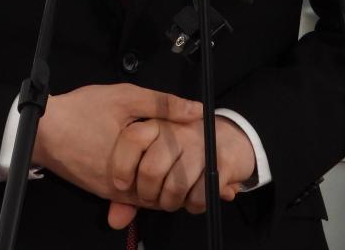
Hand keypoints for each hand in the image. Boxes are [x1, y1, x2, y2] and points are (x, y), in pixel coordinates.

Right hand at [33, 84, 202, 200]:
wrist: (42, 128)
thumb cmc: (81, 111)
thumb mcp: (126, 98)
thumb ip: (163, 104)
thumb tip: (197, 110)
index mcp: (132, 164)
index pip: (173, 177)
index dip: (189, 165)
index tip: (198, 150)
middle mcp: (121, 186)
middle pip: (162, 192)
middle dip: (176, 176)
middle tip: (188, 156)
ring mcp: (109, 192)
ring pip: (146, 196)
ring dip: (159, 181)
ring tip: (169, 160)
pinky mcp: (100, 191)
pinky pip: (129, 195)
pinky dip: (141, 183)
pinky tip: (144, 164)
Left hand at [105, 115, 256, 228]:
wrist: (229, 142)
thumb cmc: (181, 156)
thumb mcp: (153, 163)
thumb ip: (131, 188)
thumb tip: (115, 220)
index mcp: (157, 124)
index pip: (133, 137)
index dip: (123, 166)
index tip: (123, 185)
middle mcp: (178, 131)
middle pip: (151, 169)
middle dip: (147, 194)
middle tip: (151, 197)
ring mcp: (201, 145)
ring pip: (175, 185)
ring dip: (170, 202)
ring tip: (171, 199)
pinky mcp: (221, 162)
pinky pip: (199, 195)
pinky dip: (193, 206)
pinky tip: (192, 199)